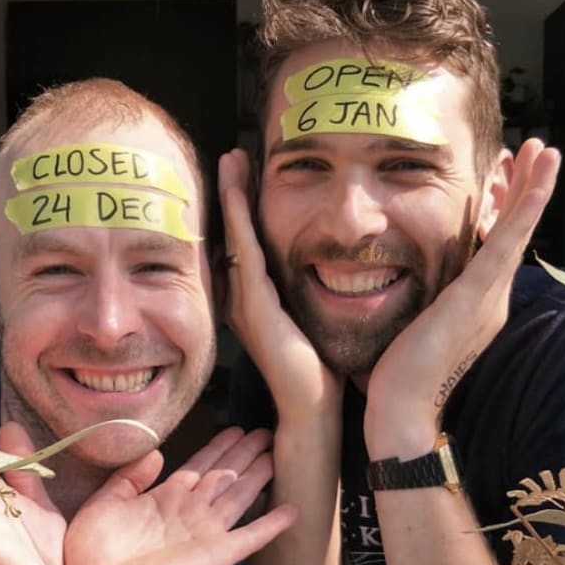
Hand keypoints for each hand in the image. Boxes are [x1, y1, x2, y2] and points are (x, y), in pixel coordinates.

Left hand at [62, 426, 297, 564]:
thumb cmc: (94, 557)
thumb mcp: (103, 505)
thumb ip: (129, 477)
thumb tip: (158, 452)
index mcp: (162, 500)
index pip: (198, 466)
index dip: (218, 448)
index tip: (235, 430)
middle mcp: (188, 513)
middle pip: (224, 476)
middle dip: (244, 453)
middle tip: (266, 433)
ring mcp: (204, 533)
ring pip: (239, 495)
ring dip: (259, 475)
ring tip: (279, 455)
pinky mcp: (216, 555)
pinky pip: (250, 536)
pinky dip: (272, 524)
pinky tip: (292, 510)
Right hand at [219, 149, 342, 422]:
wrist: (312, 409)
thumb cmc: (320, 373)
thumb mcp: (314, 322)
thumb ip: (310, 297)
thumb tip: (334, 271)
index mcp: (255, 301)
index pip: (246, 244)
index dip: (244, 209)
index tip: (247, 176)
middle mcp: (242, 297)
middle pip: (233, 233)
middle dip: (232, 193)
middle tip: (231, 155)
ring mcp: (245, 300)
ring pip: (234, 235)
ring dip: (231, 196)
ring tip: (230, 159)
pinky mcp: (254, 305)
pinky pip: (243, 250)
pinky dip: (239, 218)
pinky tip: (237, 192)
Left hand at [364, 138, 561, 456]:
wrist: (401, 411)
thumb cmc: (395, 380)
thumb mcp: (408, 330)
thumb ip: (412, 308)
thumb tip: (391, 292)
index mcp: (474, 307)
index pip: (491, 250)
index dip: (503, 213)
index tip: (504, 180)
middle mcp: (489, 300)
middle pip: (511, 234)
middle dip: (524, 190)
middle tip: (538, 151)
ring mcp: (488, 297)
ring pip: (516, 231)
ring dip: (532, 188)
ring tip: (547, 149)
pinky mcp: (478, 295)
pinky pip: (507, 241)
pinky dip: (526, 206)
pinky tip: (539, 176)